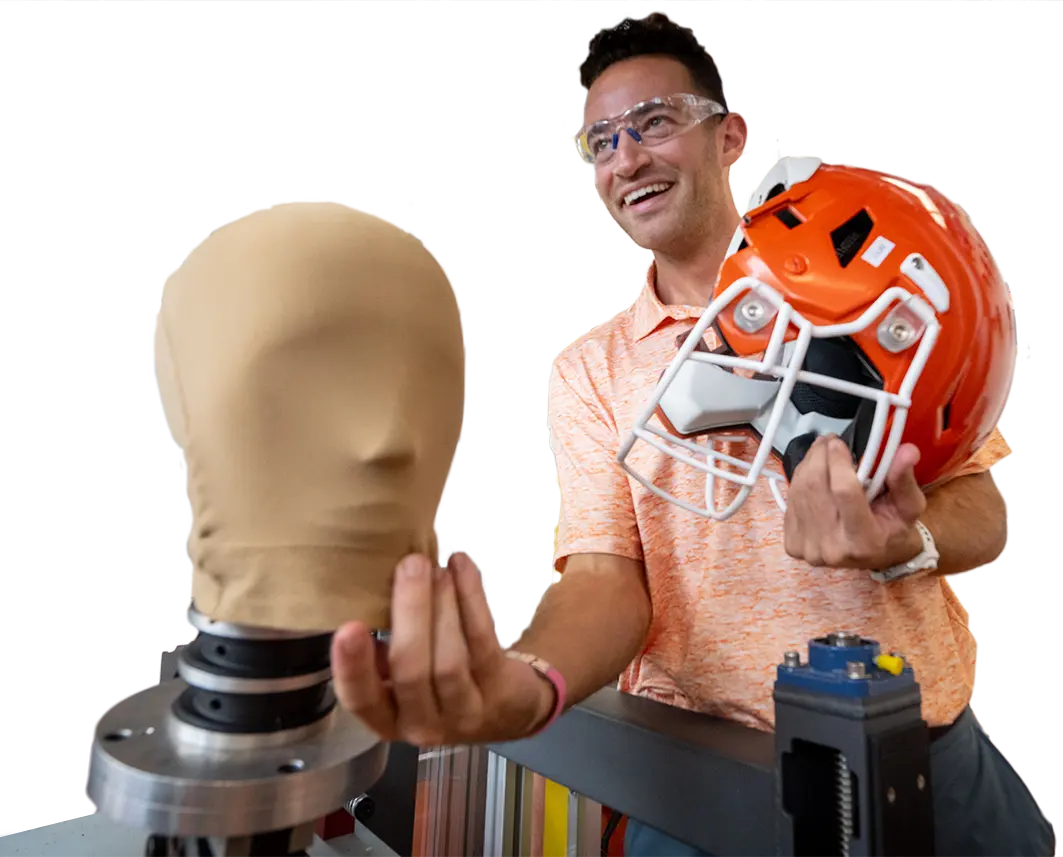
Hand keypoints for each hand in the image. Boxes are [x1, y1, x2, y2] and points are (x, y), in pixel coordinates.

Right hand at [331, 552, 555, 746]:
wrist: (506, 710)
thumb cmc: (439, 683)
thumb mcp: (404, 676)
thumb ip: (384, 651)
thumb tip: (371, 596)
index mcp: (388, 719)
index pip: (361, 701)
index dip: (352, 668)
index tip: (349, 625)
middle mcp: (423, 725)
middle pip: (411, 673)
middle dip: (410, 614)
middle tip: (409, 565)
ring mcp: (466, 714)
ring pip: (449, 660)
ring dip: (441, 606)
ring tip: (436, 569)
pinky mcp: (501, 692)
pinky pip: (482, 641)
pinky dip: (470, 599)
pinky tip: (460, 567)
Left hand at [784, 435, 926, 568]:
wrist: (874, 557)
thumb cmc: (893, 530)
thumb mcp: (909, 506)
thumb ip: (904, 479)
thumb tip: (907, 451)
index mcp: (864, 541)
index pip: (844, 492)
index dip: (838, 463)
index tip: (838, 443)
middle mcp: (832, 548)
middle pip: (815, 487)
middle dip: (819, 456)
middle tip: (829, 440)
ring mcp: (808, 548)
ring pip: (799, 490)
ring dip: (808, 464)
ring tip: (821, 451)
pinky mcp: (793, 543)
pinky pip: (791, 499)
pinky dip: (801, 480)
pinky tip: (813, 474)